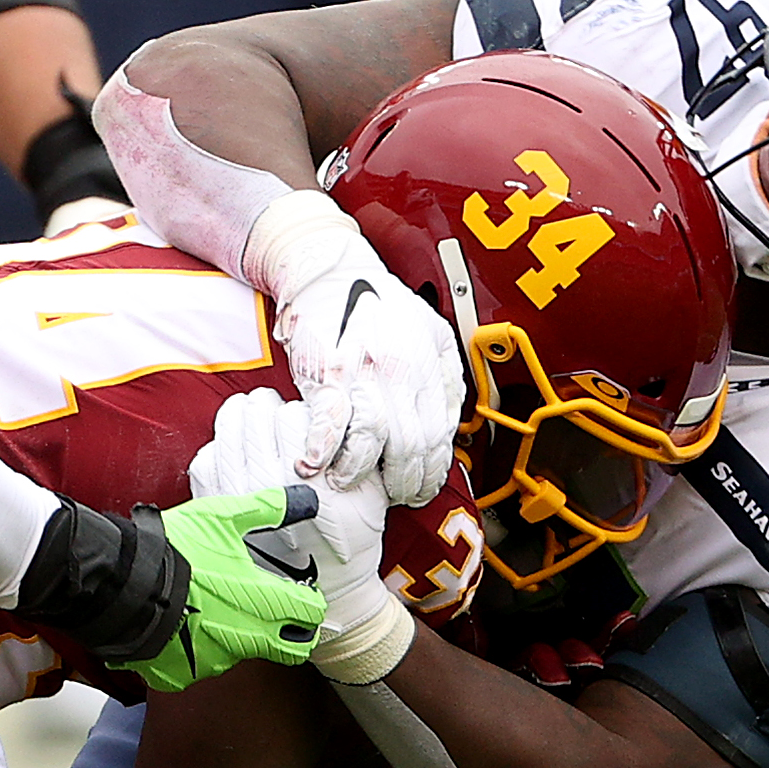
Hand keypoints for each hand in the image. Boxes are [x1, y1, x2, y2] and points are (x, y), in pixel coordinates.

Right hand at [113, 487, 325, 692]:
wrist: (122, 584)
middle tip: (277, 614)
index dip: (310, 602)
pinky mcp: (184, 673)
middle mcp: (247, 638)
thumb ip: (265, 510)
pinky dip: (197, 649)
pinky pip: (200, 664)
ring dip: (238, 637)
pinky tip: (183, 625)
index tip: (300, 594)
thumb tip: (304, 500)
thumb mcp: (221, 518)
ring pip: (243, 654)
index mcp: (264, 602)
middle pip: (292, 649)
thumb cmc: (173, 550)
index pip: (312, 614)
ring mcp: (215, 660)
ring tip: (213, 609)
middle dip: (291, 633)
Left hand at [192, 389, 397, 640]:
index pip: (291, 416)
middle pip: (256, 412)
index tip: (303, 421)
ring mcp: (233, 492)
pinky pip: (209, 456)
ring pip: (229, 425)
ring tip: (258, 428)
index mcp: (304, 478)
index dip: (299, 413)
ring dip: (244, 420)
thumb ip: (359, 449)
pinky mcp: (212, 503)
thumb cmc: (349, 538)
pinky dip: (222, 451)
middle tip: (277, 417)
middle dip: (269, 409)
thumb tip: (334, 410)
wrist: (320, 587)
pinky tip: (239, 460)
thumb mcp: (369, 493)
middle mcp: (266, 483)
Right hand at [244, 193, 465, 505]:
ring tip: (352, 484)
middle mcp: (399, 374)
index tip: (420, 487)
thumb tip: (454, 422)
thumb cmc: (382, 304)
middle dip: (404, 483)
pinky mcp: (326, 373)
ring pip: (373, 440)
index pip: (438, 436)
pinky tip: (315, 465)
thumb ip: (447, 377)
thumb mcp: (434, 332)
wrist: (333, 270)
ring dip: (362, 473)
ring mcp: (362, 374)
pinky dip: (322, 449)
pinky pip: (328, 421)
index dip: (431, 472)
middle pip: (410, 446)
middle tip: (393, 496)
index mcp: (426, 368)